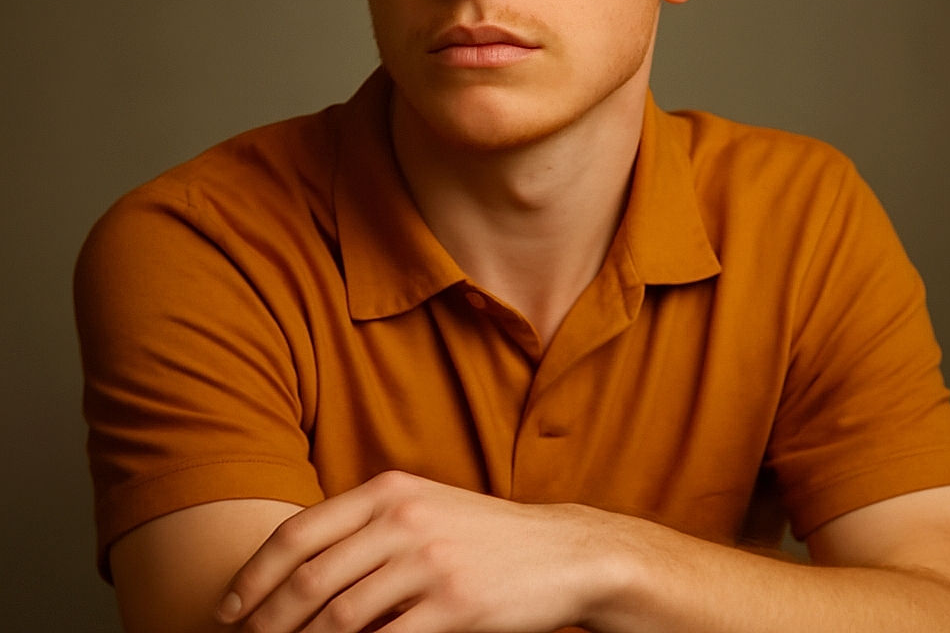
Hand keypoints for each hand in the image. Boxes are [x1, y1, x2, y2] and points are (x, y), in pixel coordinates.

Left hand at [216, 470, 610, 632]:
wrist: (560, 551)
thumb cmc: (482, 535)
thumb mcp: (423, 508)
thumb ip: (367, 528)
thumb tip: (298, 571)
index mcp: (389, 491)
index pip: (300, 531)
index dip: (255, 574)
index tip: (229, 607)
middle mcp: (403, 519)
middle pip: (309, 577)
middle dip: (266, 619)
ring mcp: (429, 560)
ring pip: (339, 616)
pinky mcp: (454, 604)